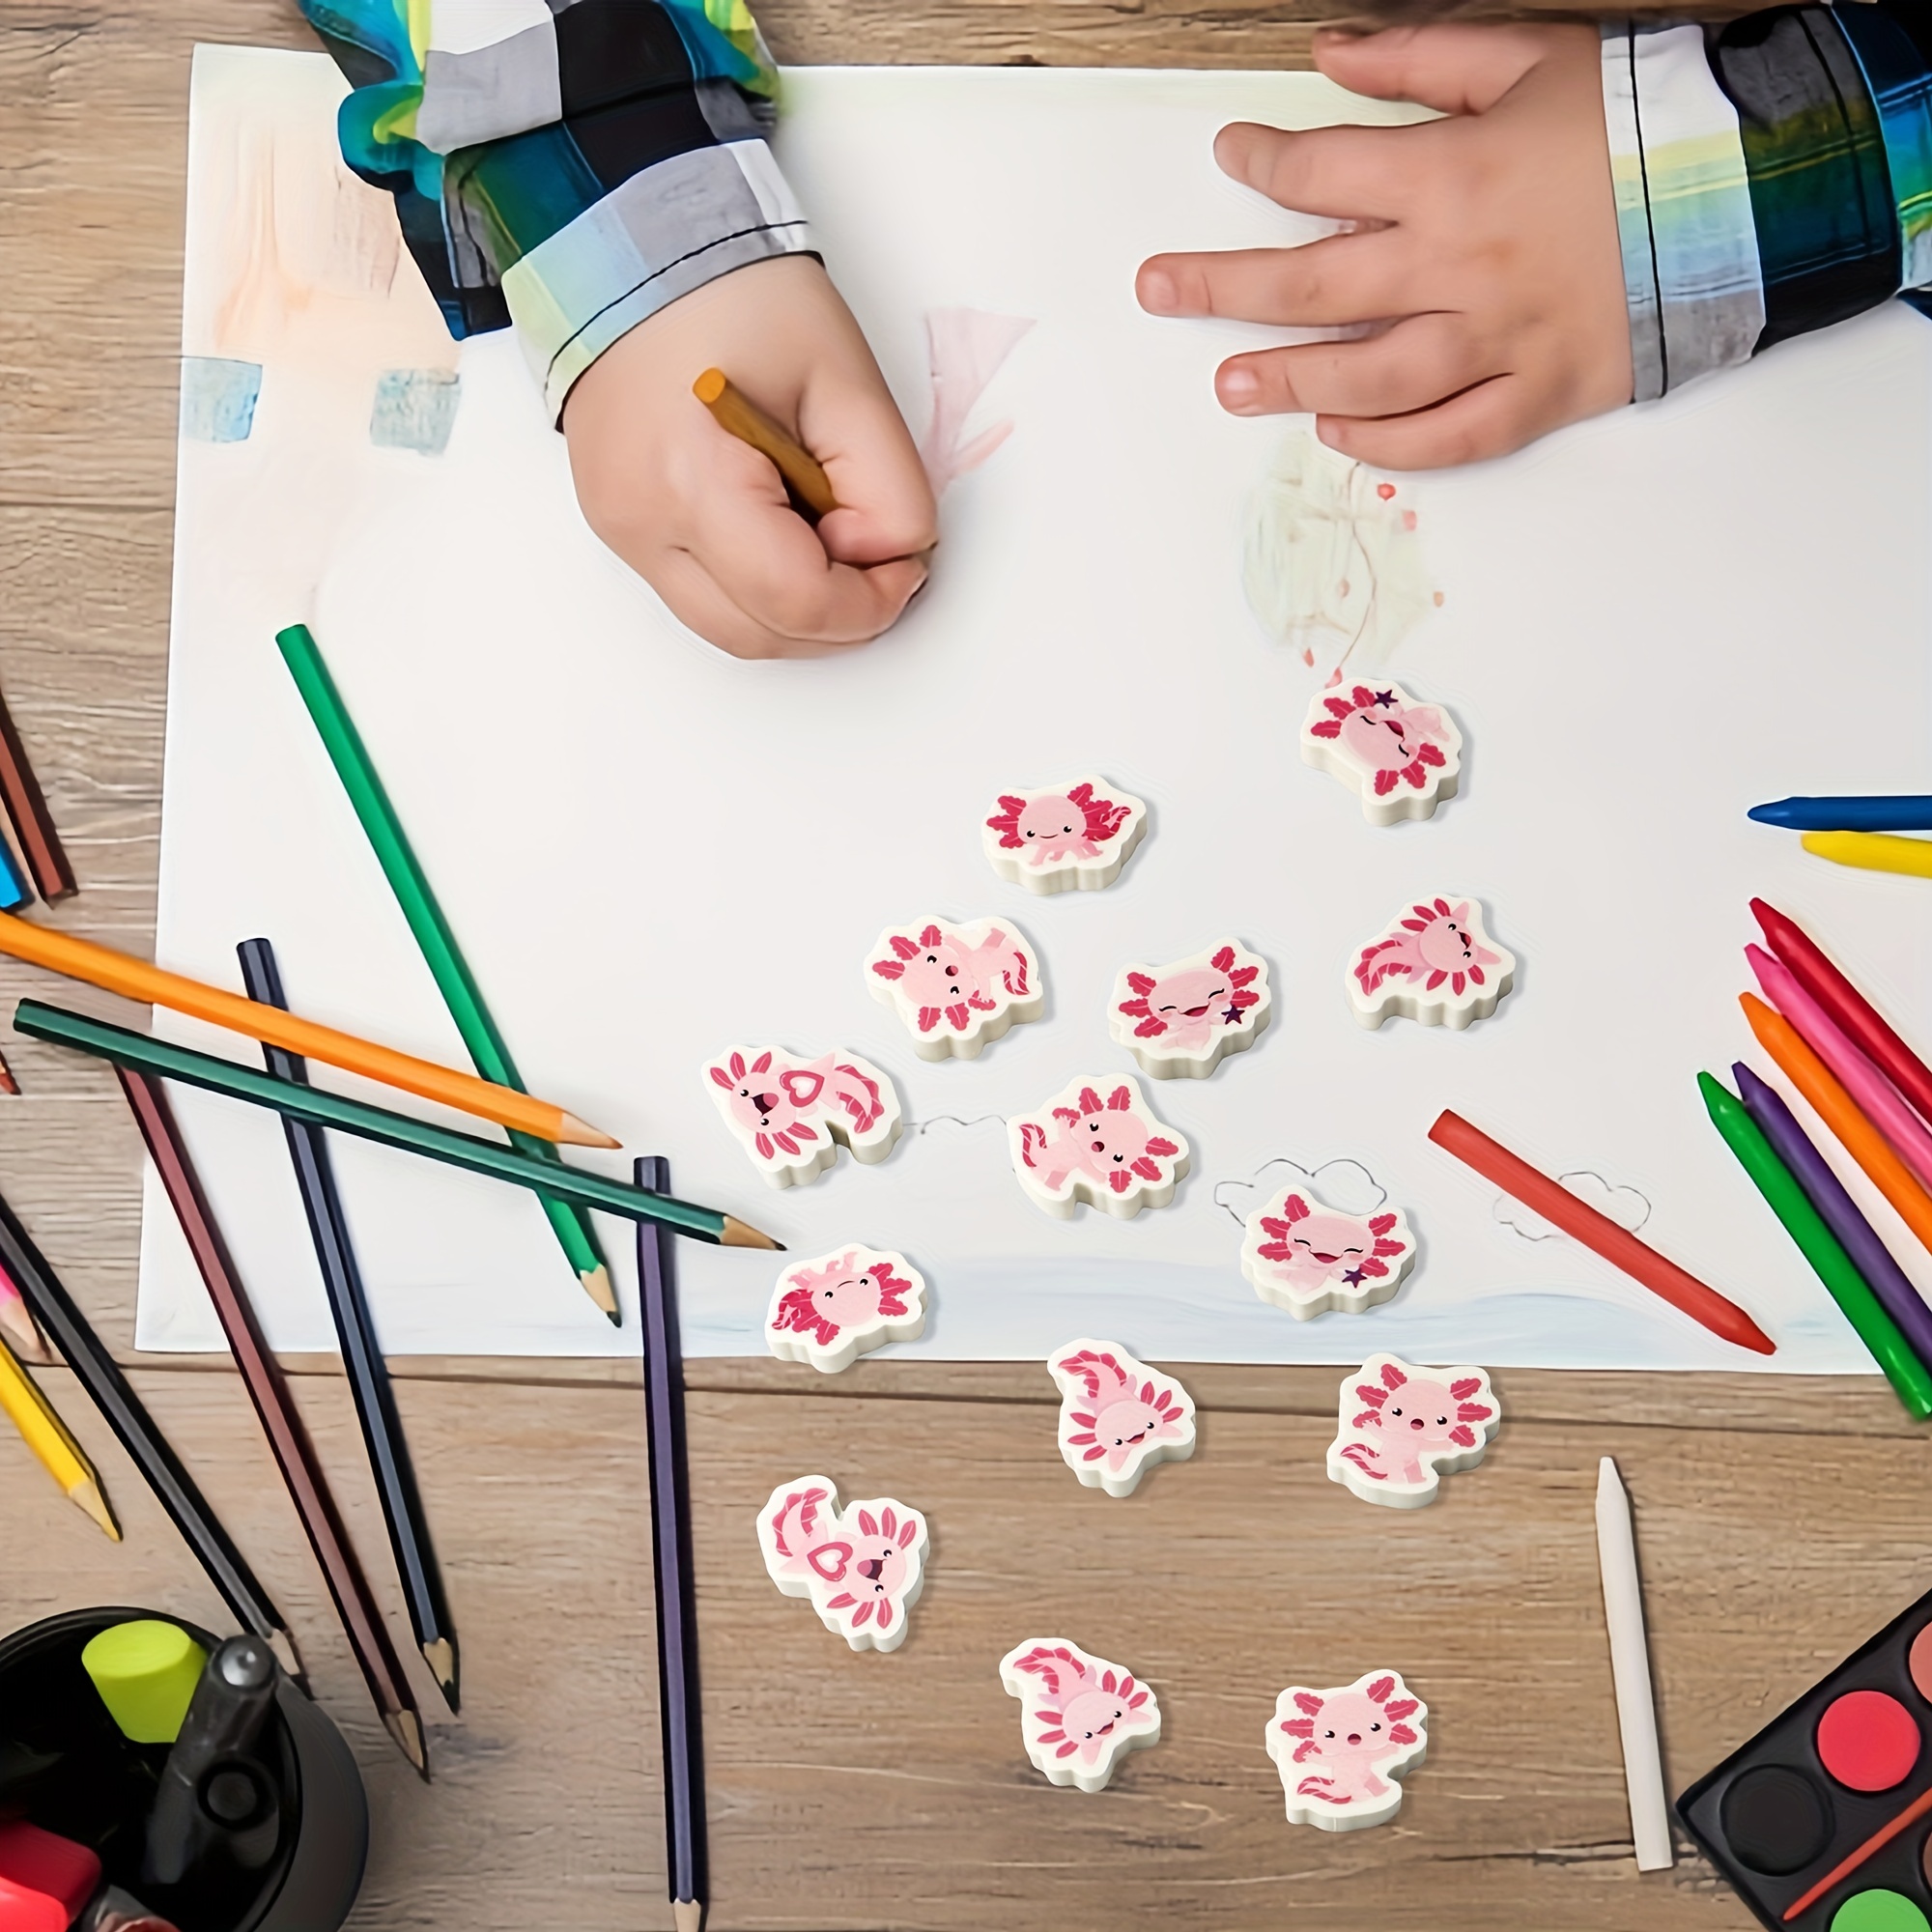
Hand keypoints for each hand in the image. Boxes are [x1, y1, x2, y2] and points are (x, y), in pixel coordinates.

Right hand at [563, 255, 936, 658]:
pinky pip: (701, 594)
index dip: (869, 604)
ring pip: (729, 629)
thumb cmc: (733, 294)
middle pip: (759, 636)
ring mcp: (620, 532)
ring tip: (826, 530)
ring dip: (796, 607)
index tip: (905, 565)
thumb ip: (888, 484)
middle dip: (836, 619)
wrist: (639, 249)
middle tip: (878, 559)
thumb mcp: (847, 379)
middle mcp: (639, 522)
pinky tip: (779, 523)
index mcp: (690, 480)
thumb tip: (891, 556)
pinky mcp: (619, 528)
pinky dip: (756, 584)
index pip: (796, 603)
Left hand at [1136, 23, 1631, 467]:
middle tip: (1161, 292)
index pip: (1320, 177)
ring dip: (1289, 382)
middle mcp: (1460, 269)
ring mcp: (1500, 342)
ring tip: (1231, 384)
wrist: (1756, 187)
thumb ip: (1419, 56)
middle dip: (1222, 288)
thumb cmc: (1644, 120)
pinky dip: (1390, 445)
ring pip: (1369, 378)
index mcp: (1452, 177)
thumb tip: (1327, 56)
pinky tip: (1339, 436)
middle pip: (1313, 289)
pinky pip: (1451, 436)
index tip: (1230, 159)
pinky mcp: (1544, 394)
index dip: (1261, 165)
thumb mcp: (1527, 55)